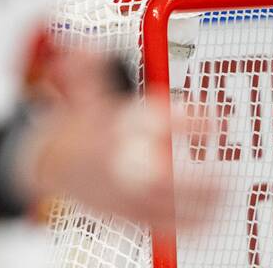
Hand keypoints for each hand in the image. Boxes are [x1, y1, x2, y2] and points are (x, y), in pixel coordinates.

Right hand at [18, 50, 216, 230]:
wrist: (45, 166)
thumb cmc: (76, 130)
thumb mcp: (82, 98)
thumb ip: (88, 73)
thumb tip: (84, 46)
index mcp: (109, 137)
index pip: (147, 127)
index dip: (181, 121)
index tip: (209, 116)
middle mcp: (115, 170)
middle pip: (156, 179)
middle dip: (192, 180)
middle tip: (225, 172)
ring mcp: (119, 196)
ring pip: (160, 207)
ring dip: (196, 205)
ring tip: (227, 197)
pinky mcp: (123, 214)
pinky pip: (155, 225)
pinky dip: (183, 227)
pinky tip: (209, 224)